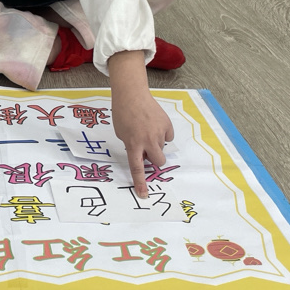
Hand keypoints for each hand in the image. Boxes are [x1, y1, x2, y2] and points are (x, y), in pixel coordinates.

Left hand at [108, 50, 173, 197]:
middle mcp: (148, 140)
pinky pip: (167, 136)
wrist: (132, 94)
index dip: (140, 183)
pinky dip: (162, 133)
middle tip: (147, 150)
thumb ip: (132, 146)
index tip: (144, 195)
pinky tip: (154, 123)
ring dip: (156, 143)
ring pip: (162, 147)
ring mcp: (159, 132)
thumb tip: (143, 155)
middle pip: (159, 161)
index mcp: (133, 144)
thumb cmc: (122, 114)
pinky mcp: (167, 124)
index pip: (137, 168)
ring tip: (146, 128)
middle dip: (155, 160)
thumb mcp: (122, 134)